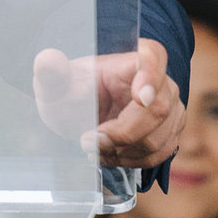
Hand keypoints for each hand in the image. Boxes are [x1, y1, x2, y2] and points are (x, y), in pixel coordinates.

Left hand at [33, 37, 183, 171]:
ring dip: (121, 151)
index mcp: (130, 60)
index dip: (152, 75)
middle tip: (89, 140)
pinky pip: (158, 154)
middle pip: (156, 109)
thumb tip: (48, 60)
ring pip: (157, 138)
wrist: (80, 118)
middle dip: (121, 132)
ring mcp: (169, 109)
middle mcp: (158, 81)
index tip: (140, 98)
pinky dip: (130, 161)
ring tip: (93, 147)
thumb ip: (51, 73)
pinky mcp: (170, 133)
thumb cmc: (71, 95)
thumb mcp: (54, 85)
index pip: (153, 56)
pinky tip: (109, 155)